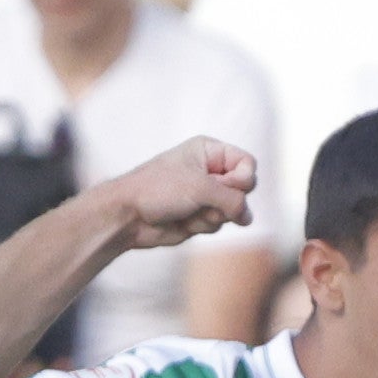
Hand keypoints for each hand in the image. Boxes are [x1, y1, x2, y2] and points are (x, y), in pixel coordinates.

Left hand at [98, 139, 255, 253]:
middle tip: (202, 199)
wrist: (128, 216)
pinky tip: (182, 221)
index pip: (248, 164)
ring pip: (233, 211)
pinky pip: (218, 224)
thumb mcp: (201, 188)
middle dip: (225, 201)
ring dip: (211, 216)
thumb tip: (248, 218)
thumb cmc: (158, 190)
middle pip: (243, 190)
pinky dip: (202, 225)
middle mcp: (210, 171)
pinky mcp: (200, 216)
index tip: (224, 185)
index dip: (242, 179)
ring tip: (186, 210)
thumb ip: (233, 200)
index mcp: (209, 151)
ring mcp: (206, 195)